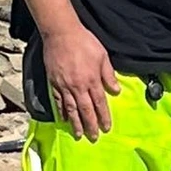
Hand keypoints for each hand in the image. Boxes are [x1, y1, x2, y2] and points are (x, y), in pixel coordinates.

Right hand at [42, 22, 120, 140]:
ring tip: (79, 134)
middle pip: (86, 110)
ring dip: (76, 123)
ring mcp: (64, 85)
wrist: (61, 33)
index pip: (100, 103)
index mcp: (92, 80)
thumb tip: (116, 91)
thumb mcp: (102, 56)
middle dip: (90, 125)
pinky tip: (64, 120)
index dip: (103, 117)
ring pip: (71, 109)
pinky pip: (59, 101)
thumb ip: (108, 75)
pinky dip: (62, 112)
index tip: (106, 128)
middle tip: (93, 138)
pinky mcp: (54, 82)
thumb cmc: (84, 41)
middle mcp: (78, 86)